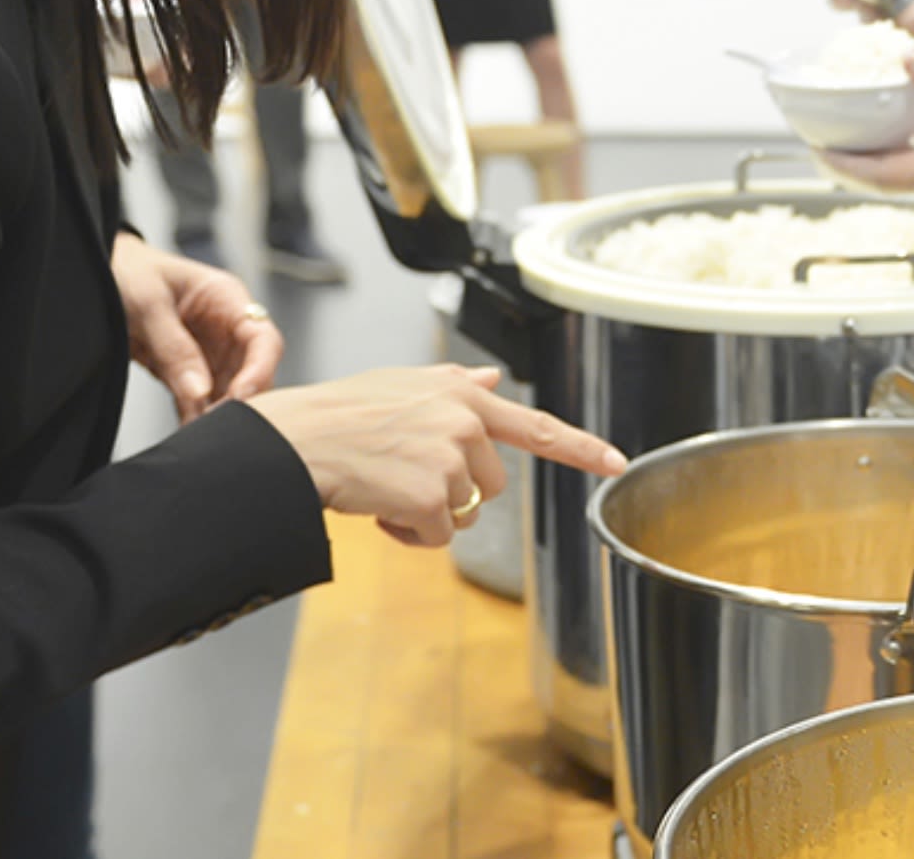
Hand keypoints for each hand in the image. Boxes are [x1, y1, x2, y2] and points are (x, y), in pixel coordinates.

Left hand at [111, 233, 283, 422]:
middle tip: (213, 425)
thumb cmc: (127, 271)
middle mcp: (225, 328)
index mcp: (227, 300)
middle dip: (237, 400)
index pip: (263, 340)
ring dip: (215, 413)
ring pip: (227, 391)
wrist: (94, 275)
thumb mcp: (148, 303)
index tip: (241, 397)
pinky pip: (198, 399)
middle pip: (251, 372)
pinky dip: (193, 416)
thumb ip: (174, 346)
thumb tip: (199, 391)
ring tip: (197, 435)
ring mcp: (207, 352)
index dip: (260, 370)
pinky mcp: (186, 370)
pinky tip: (185, 432)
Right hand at [251, 365, 627, 547]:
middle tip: (404, 474)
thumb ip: (455, 386)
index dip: (582, 448)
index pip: (537, 426)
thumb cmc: (341, 414)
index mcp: (464, 395)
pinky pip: (439, 536)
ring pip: (466, 514)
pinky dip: (411, 533)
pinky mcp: (432, 496)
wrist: (295, 440)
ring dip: (429, 513)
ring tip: (387, 485)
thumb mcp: (403, 385)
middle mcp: (466, 422)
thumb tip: (492, 377)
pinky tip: (380, 508)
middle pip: (491, 486)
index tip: (617, 464)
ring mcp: (451, 459)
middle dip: (455, 491)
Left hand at [820, 45, 913, 209]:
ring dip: (883, 147)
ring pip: (909, 168)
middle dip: (853, 156)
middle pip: (887, 176)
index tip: (814, 147)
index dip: (843, 163)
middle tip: (824, 131)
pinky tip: (911, 113)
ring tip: (858, 119)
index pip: (881, 176)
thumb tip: (908, 55)